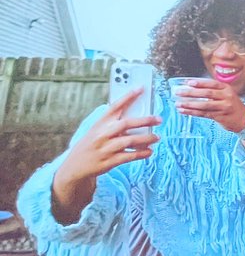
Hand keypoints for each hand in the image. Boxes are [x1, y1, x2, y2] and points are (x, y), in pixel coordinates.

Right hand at [52, 88, 160, 223]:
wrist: (74, 166)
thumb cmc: (90, 145)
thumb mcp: (96, 131)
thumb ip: (112, 124)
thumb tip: (137, 116)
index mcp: (99, 124)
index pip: (115, 106)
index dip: (128, 97)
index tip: (141, 88)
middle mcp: (102, 134)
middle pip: (126, 123)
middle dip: (145, 120)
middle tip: (158, 119)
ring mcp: (106, 148)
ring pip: (130, 140)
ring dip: (146, 138)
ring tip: (157, 137)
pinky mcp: (109, 161)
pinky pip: (129, 156)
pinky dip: (141, 154)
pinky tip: (149, 151)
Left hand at [174, 78, 244, 134]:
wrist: (244, 120)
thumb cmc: (233, 106)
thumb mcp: (227, 95)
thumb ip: (215, 91)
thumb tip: (194, 88)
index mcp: (227, 89)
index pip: (212, 84)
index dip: (199, 83)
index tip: (188, 82)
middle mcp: (226, 97)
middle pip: (206, 94)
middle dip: (191, 93)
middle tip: (179, 92)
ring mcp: (223, 107)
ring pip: (204, 105)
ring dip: (189, 104)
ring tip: (178, 103)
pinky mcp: (220, 117)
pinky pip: (203, 114)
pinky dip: (192, 112)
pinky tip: (184, 111)